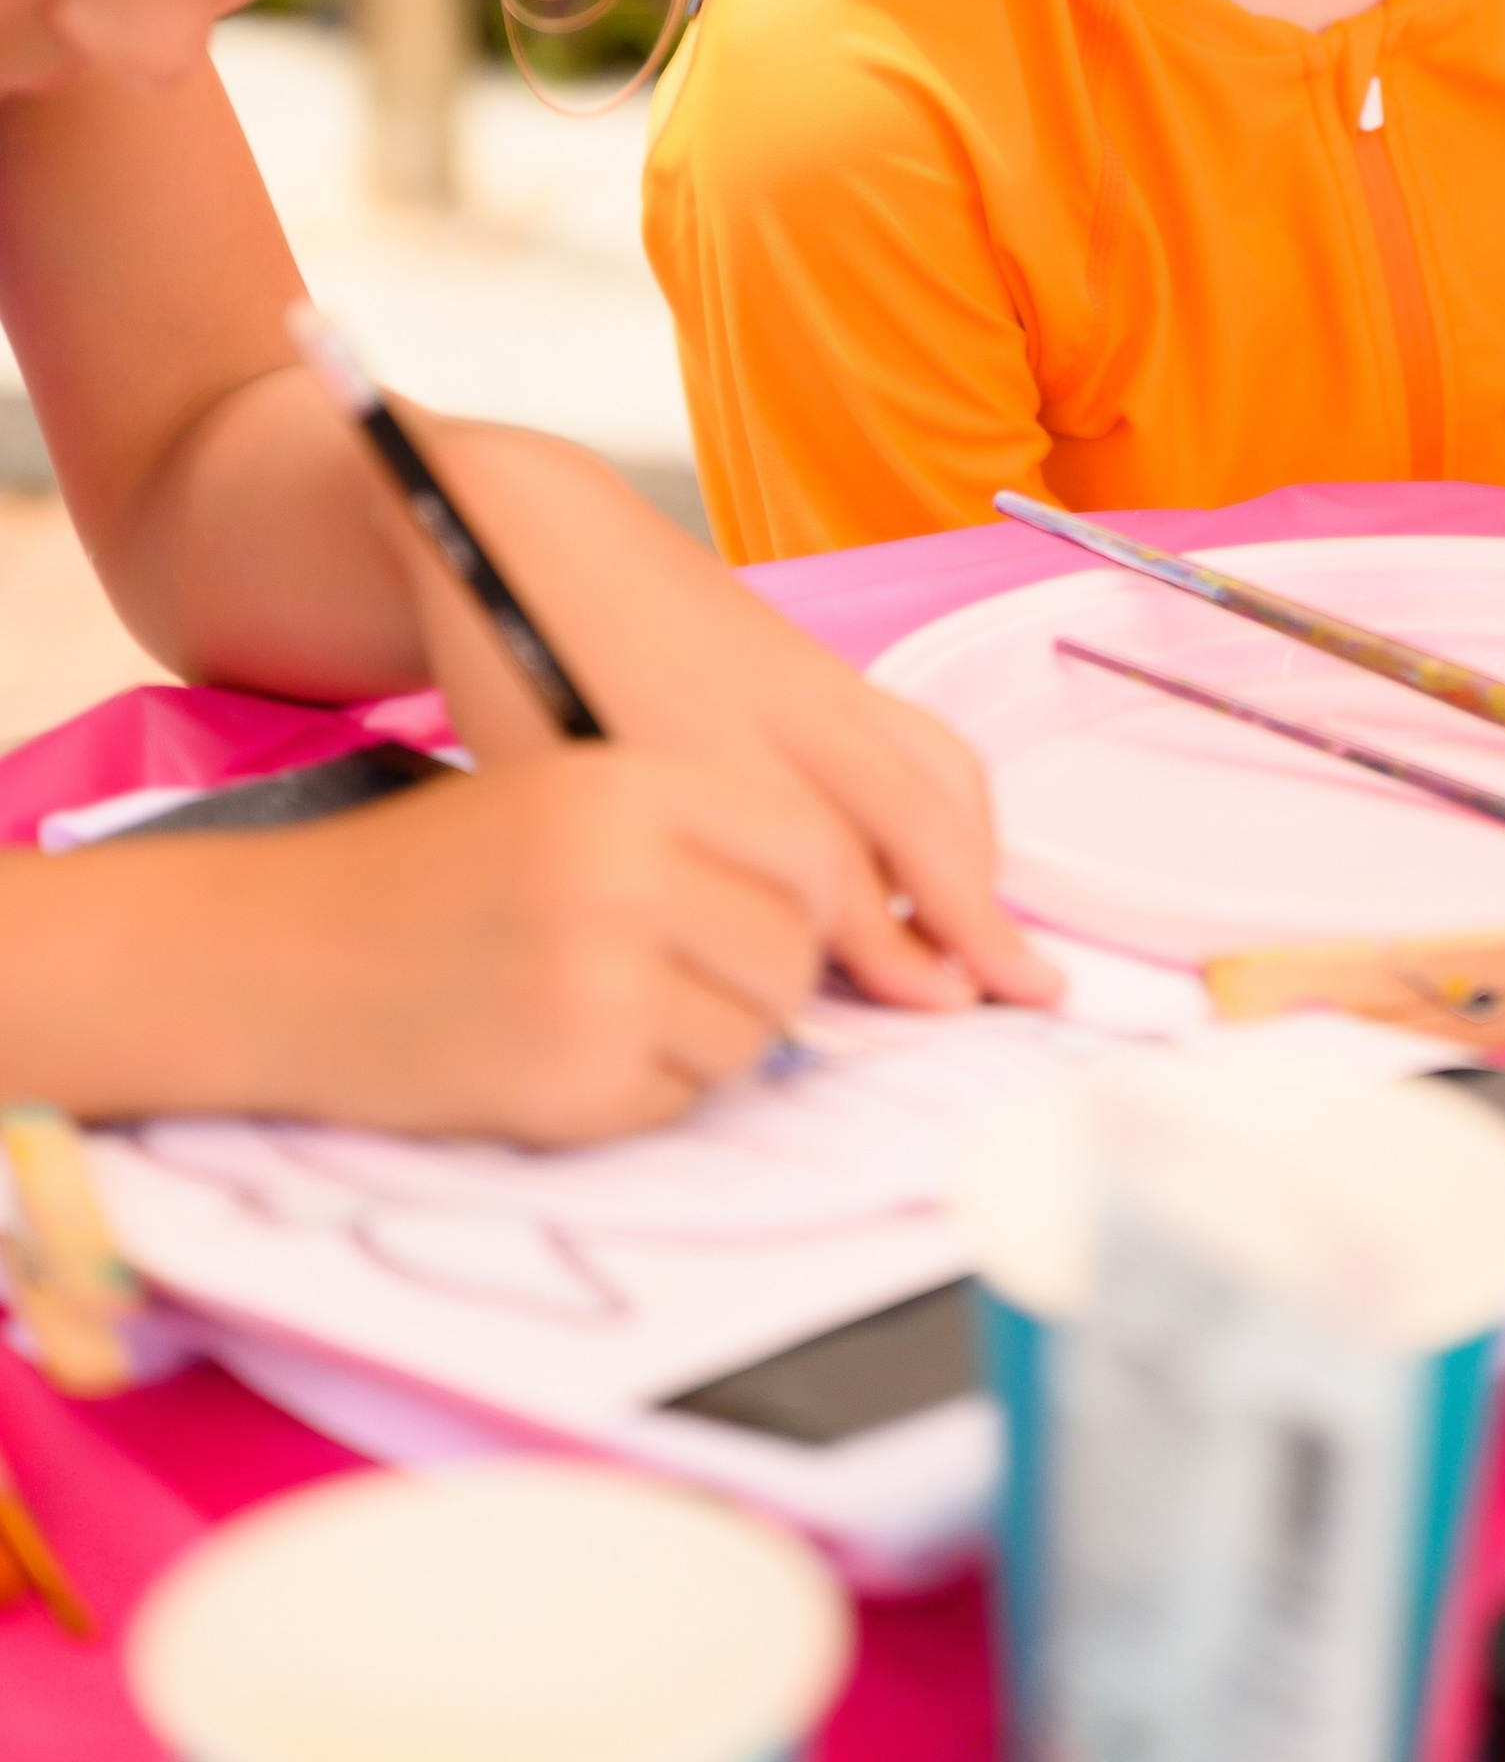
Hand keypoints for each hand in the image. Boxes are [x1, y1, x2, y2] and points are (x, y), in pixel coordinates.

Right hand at [179, 751, 835, 1143]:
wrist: (275, 958)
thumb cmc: (428, 873)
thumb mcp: (563, 795)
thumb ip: (693, 832)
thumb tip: (844, 906)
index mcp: (629, 786)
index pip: (812, 848)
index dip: (820, 897)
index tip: (796, 922)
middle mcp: (624, 876)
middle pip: (793, 950)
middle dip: (769, 978)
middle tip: (699, 978)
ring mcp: (597, 987)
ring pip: (753, 1037)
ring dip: (715, 1042)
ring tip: (624, 1013)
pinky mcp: (569, 1087)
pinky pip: (680, 1103)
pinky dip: (649, 1094)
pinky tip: (572, 1055)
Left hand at [412, 425, 1060, 1015]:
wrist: (537, 530)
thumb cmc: (519, 670)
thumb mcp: (560, 787)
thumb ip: (658, 867)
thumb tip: (746, 965)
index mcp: (698, 746)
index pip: (827, 860)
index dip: (888, 944)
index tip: (933, 1005)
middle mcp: (773, 706)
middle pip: (910, 806)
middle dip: (972, 904)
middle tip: (1021, 984)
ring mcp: (805, 673)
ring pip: (928, 761)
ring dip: (974, 849)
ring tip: (989, 929)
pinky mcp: (814, 659)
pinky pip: (915, 733)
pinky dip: (950, 803)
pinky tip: (944, 859)